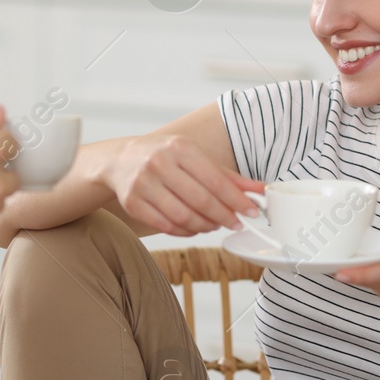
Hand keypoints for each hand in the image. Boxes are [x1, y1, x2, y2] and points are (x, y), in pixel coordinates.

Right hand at [105, 132, 264, 235]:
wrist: (120, 159)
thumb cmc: (163, 156)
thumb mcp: (194, 156)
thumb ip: (226, 175)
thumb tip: (259, 190)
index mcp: (179, 148)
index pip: (214, 180)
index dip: (236, 200)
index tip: (251, 212)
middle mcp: (159, 164)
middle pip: (200, 200)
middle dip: (223, 216)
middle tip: (235, 223)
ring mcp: (143, 185)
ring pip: (183, 217)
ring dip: (205, 226)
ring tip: (214, 225)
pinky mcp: (132, 203)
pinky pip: (166, 226)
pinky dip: (185, 231)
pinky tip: (195, 227)